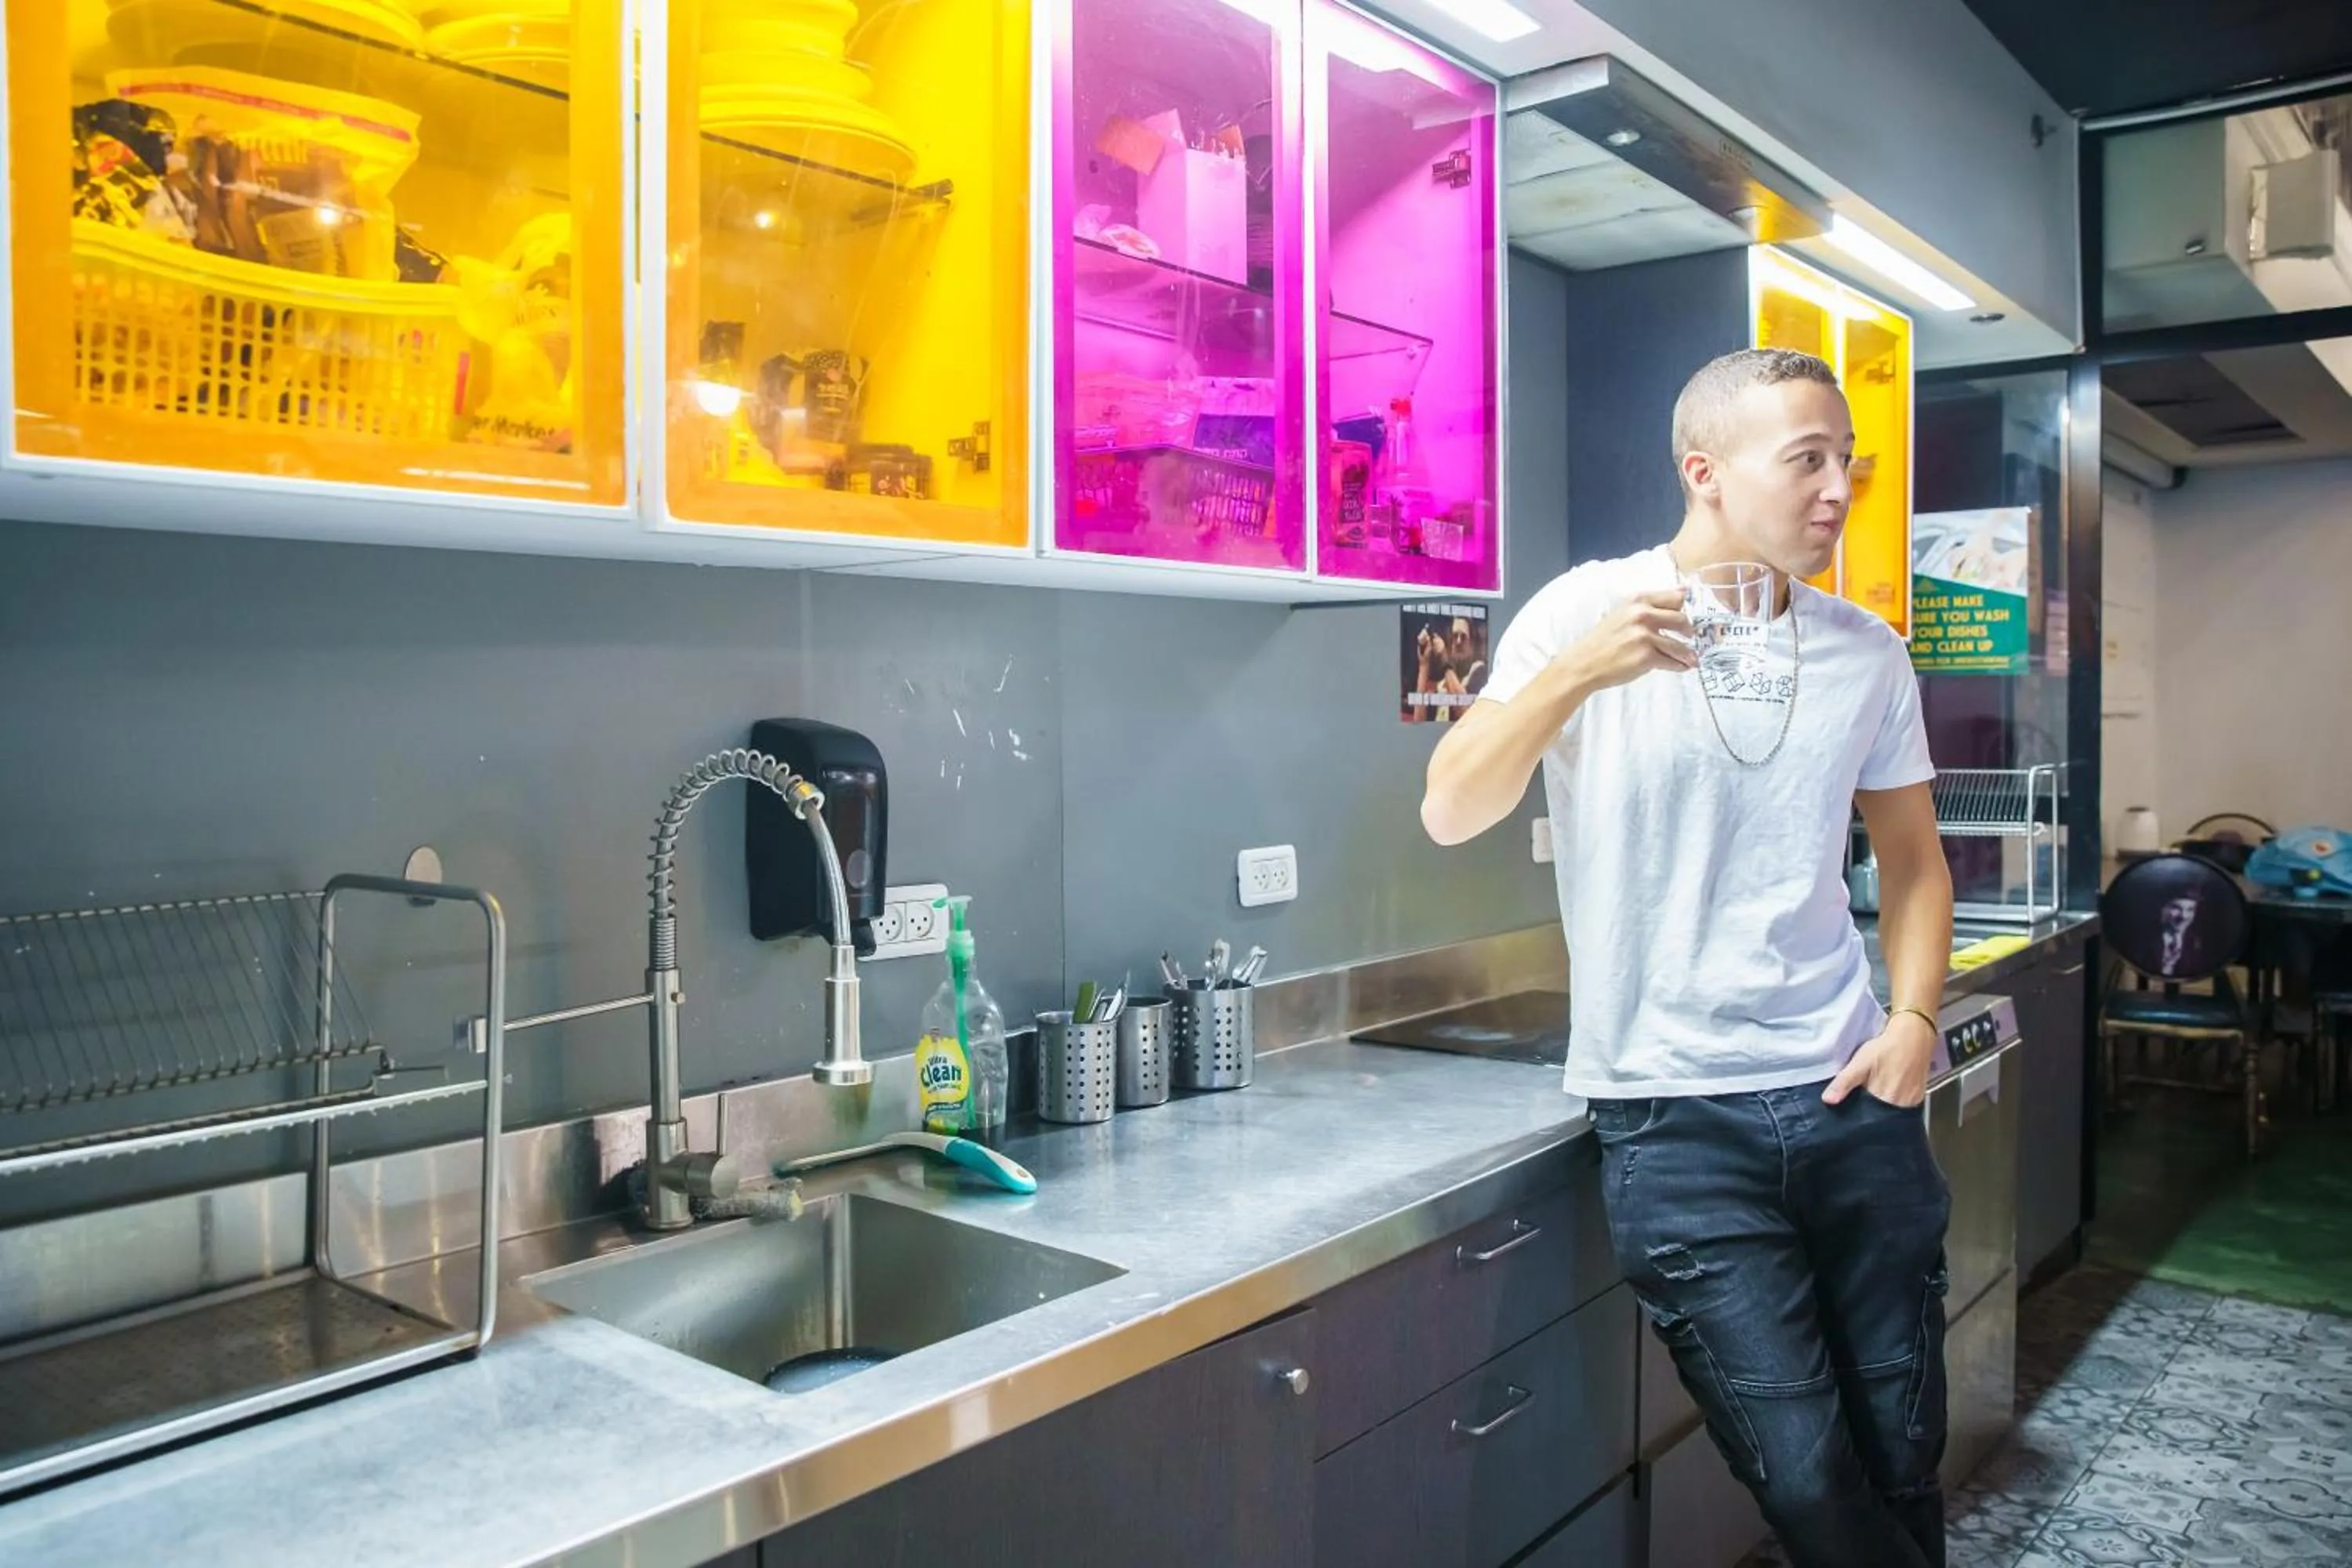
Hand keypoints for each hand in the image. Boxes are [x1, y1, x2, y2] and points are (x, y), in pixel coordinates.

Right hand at [1560, 589, 1696, 691]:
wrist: (1584, 663)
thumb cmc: (1603, 639)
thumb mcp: (1623, 612)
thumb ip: (1650, 604)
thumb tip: (1683, 592)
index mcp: (1637, 600)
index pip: (1675, 597)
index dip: (1684, 608)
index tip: (1688, 615)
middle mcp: (1642, 614)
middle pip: (1682, 619)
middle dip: (1689, 631)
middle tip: (1690, 638)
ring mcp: (1645, 635)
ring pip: (1680, 644)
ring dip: (1688, 653)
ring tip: (1691, 659)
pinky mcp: (1647, 656)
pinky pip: (1672, 661)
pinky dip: (1680, 665)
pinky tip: (1682, 667)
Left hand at [1822, 1011, 1937, 1107]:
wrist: (1913, 1036)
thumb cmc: (1885, 1049)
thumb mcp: (1859, 1064)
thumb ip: (1844, 1083)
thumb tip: (1828, 1101)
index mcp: (1885, 1101)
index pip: (1867, 1119)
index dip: (1857, 1116)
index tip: (1850, 1108)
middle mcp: (1901, 1106)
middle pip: (1880, 1118)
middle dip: (1869, 1112)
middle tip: (1862, 1097)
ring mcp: (1912, 1103)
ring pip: (1891, 1114)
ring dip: (1882, 1108)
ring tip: (1875, 1094)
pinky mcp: (1919, 1098)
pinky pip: (1903, 1108)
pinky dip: (1893, 1103)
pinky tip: (1888, 1091)